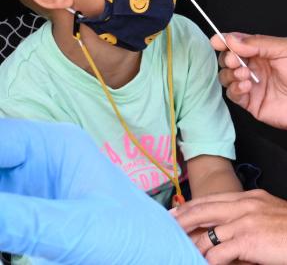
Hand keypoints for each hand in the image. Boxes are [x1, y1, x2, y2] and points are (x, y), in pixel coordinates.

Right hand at [0, 118, 204, 264]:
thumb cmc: (135, 241)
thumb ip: (20, 219)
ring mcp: (32, 186)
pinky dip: (2, 228)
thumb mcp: (75, 231)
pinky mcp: (28, 214)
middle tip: (2, 225)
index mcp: (57, 145)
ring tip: (7, 240)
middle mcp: (40, 158)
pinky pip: (4, 213)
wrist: (159, 263)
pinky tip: (5, 244)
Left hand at [173, 189, 286, 264]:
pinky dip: (208, 262)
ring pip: (206, 234)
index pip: (213, 199)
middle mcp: (245, 205)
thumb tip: (229, 233)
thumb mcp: (271, 214)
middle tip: (165, 228)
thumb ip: (249, 217)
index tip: (176, 212)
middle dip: (181, 220)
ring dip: (191, 247)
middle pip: (203, 210)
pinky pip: (217, 254)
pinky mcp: (247, 240)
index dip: (191, 206)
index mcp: (251, 197)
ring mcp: (245, 222)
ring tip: (180, 254)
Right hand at [212, 33, 286, 134]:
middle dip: (228, 58)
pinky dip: (234, 89)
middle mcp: (256, 67)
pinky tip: (247, 86)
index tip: (218, 41)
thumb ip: (260, 42)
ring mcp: (252, 85)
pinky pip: (232, 94)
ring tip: (244, 74)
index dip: (226, 41)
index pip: (239, 42)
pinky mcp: (251, 102)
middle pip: (229, 59)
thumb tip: (234, 39)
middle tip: (235, 60)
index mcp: (264, 51)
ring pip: (227, 76)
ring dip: (230, 73)